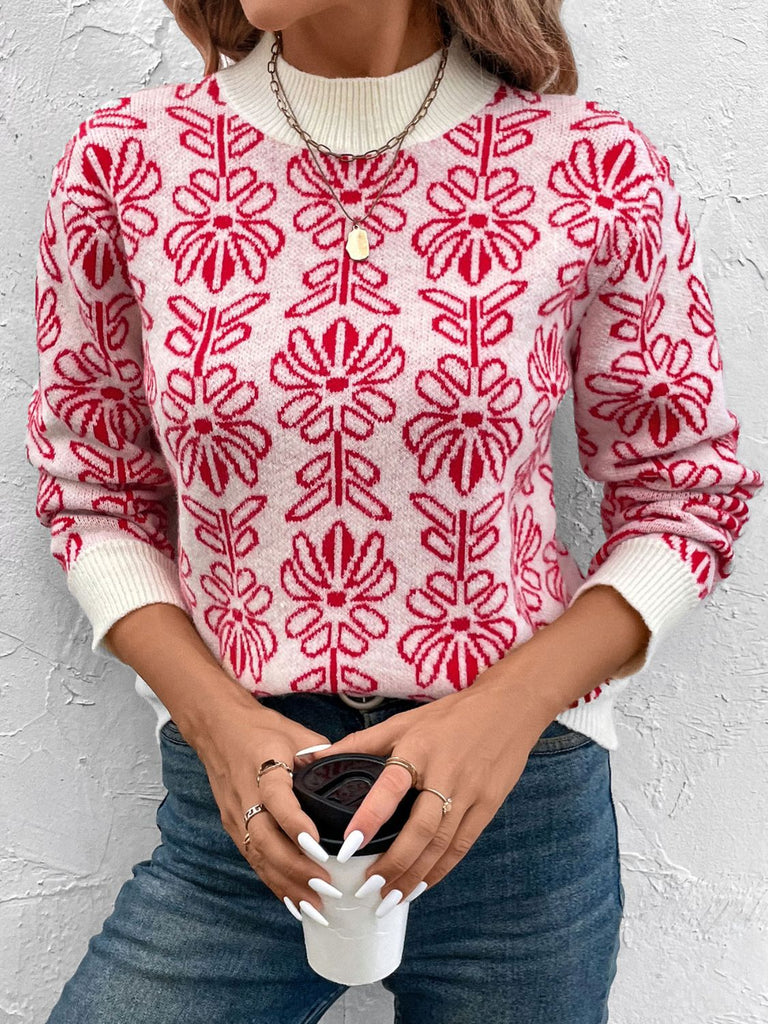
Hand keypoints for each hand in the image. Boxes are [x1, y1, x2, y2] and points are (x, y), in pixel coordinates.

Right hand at [182, 697, 339, 925]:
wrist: (218, 727)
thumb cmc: (263, 729)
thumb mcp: (297, 734)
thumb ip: (323, 759)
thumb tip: (355, 783)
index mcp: (263, 764)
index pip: (276, 797)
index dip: (295, 823)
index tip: (318, 845)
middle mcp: (244, 793)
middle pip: (264, 838)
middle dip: (295, 868)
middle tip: (326, 887)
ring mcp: (234, 813)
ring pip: (258, 856)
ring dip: (286, 884)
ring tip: (315, 907)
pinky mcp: (231, 826)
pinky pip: (254, 859)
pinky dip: (274, 883)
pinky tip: (294, 903)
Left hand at [303, 662, 554, 908]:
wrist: (508, 707)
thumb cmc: (448, 715)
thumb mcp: (403, 721)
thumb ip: (359, 743)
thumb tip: (313, 759)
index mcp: (418, 749)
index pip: (391, 787)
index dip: (370, 817)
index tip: (349, 845)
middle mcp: (445, 774)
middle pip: (420, 830)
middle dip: (395, 865)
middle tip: (369, 890)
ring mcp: (470, 793)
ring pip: (441, 845)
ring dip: (415, 876)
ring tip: (390, 899)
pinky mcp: (488, 806)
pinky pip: (462, 846)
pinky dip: (440, 870)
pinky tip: (421, 886)